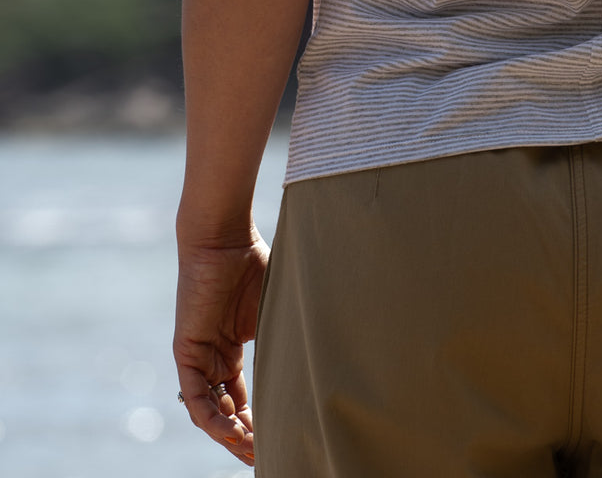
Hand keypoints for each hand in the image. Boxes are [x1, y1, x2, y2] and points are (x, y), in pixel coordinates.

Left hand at [174, 229, 269, 467]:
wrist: (223, 238)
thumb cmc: (252, 262)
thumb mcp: (275, 307)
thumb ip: (285, 334)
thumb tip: (322, 355)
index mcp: (234, 347)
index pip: (241, 396)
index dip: (257, 420)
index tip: (276, 439)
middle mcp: (215, 356)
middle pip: (226, 410)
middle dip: (244, 436)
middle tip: (263, 455)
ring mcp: (199, 356)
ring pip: (209, 410)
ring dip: (227, 434)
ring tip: (250, 450)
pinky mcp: (187, 351)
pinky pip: (196, 396)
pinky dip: (211, 418)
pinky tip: (230, 433)